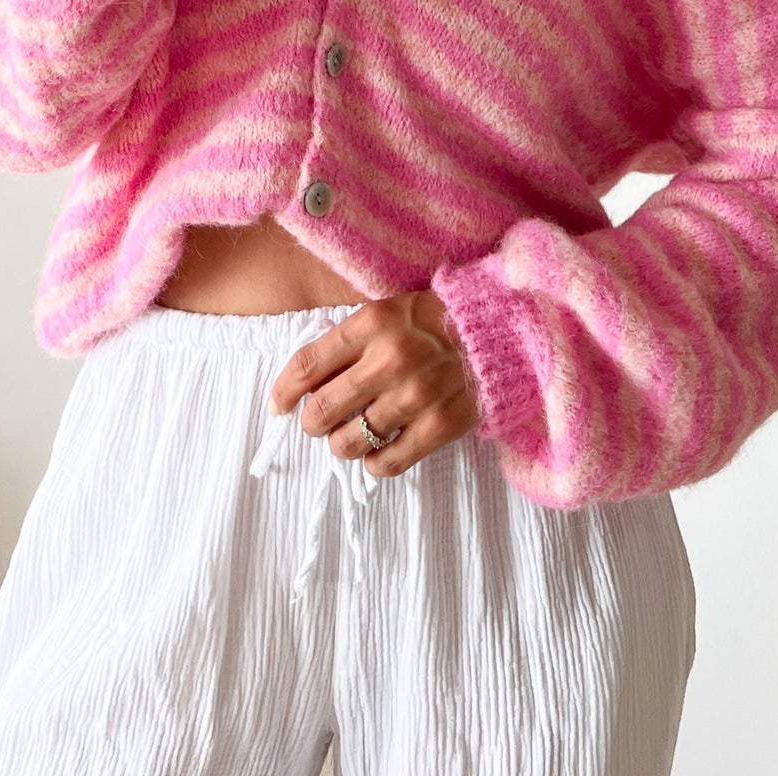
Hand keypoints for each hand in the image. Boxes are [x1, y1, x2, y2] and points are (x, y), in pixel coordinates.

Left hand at [267, 291, 480, 476]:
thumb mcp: (387, 313)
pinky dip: (373, 464)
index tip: (278, 406)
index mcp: (372, 323)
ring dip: (340, 444)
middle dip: (311, 422)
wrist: (499, 333)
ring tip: (349, 437)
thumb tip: (303, 385)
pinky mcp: (439, 427)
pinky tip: (376, 453)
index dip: (284, 391)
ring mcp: (415, 396)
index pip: (307, 364)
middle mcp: (390, 359)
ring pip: (348, 442)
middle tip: (317, 423)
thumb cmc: (432, 322)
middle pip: (321, 409)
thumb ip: (347, 343)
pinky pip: (387, 463)